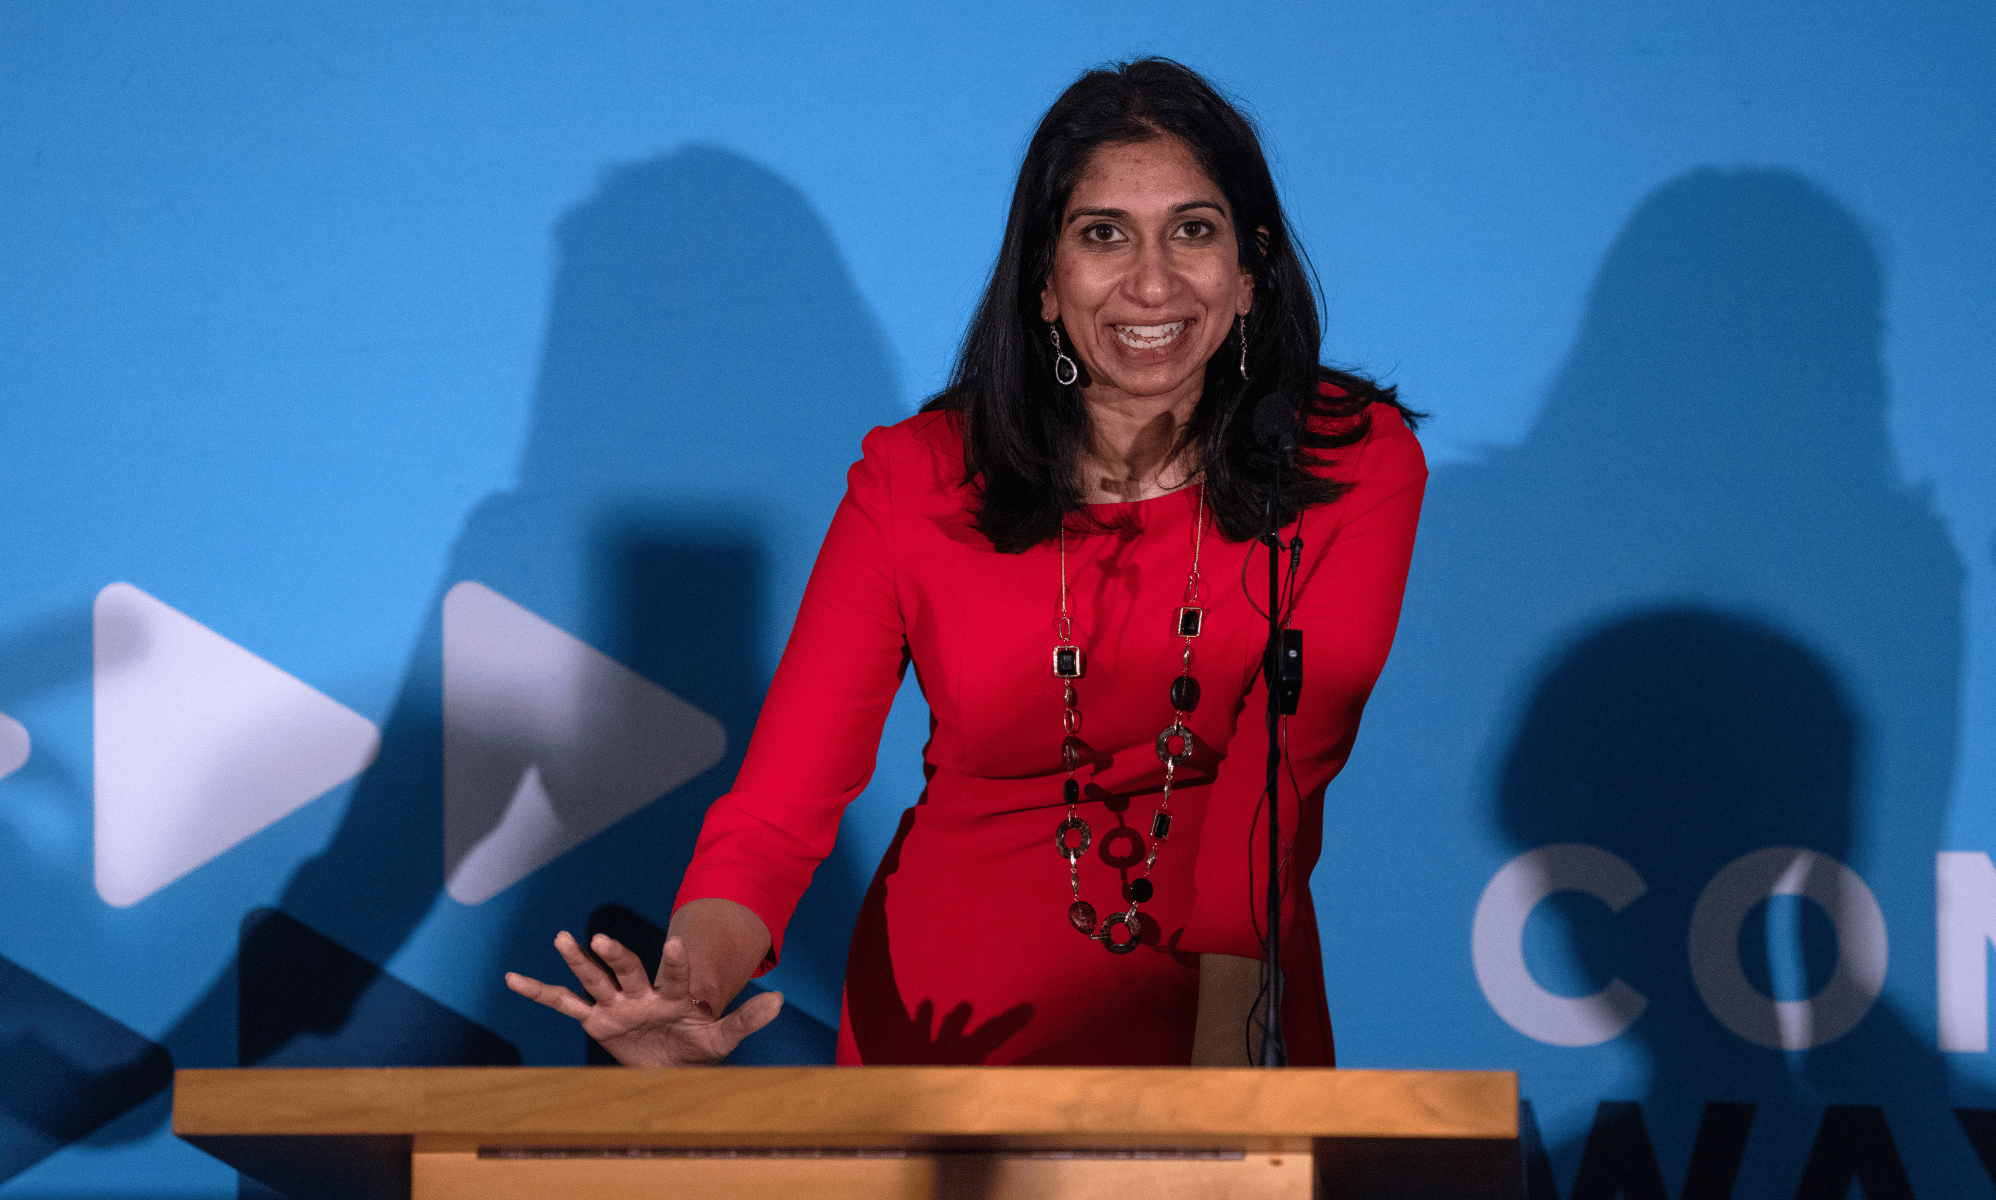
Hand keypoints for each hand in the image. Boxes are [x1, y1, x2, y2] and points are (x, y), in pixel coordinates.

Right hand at [505, 930, 783, 1065]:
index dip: (677, 960)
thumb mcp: (723, 1038)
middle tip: (602, 938)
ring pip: (594, 979)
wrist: (674, 1064)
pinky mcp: (596, 1020)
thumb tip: (781, 1000)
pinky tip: (513, 978)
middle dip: (616, 955)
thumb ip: (746, 1019)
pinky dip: (539, 992)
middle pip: (628, 969)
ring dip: (579, 961)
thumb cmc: (697, 1046)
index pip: (676, 973)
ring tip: (562, 937)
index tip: (677, 941)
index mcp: (673, 994)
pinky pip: (564, 1004)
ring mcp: (616, 1004)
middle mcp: (641, 993)